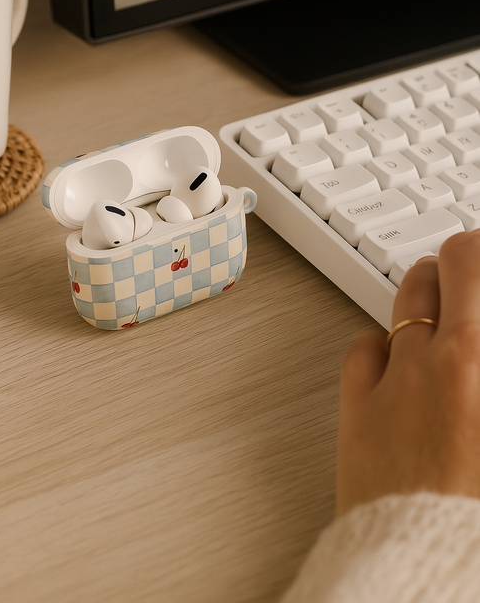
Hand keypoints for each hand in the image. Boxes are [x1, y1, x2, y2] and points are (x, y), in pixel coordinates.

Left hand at [335, 229, 479, 516]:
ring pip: (410, 291)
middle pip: (460, 260)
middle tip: (474, 268)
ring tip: (441, 304)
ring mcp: (402, 375)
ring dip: (428, 289)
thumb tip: (472, 353)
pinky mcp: (359, 405)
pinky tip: (397, 360)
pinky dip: (383, 345)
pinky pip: (366, 345)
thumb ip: (478, 370)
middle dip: (470, 256)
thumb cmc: (472, 516)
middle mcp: (454, 357)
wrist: (428, 572)